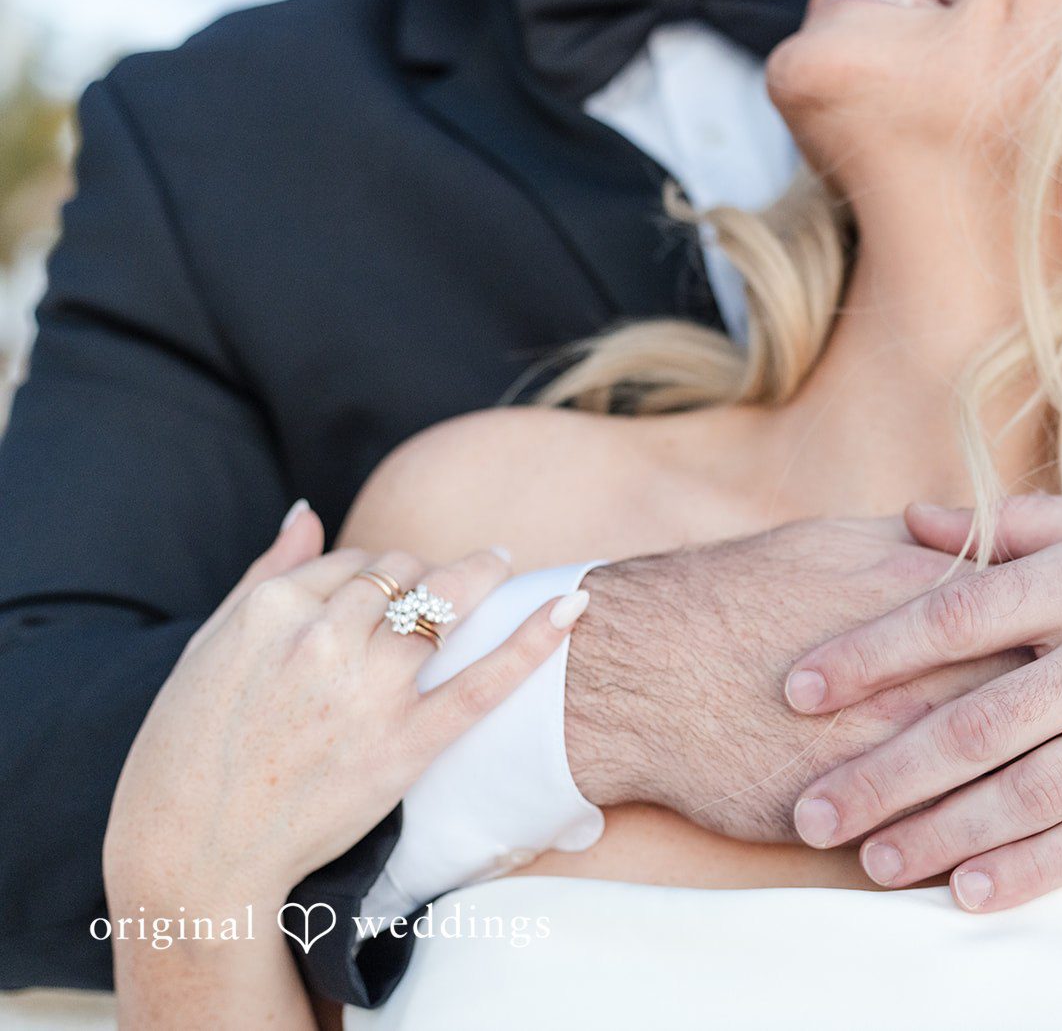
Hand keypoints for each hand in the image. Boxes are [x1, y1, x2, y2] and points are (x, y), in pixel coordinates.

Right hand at [103, 506, 582, 906]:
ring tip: (501, 568)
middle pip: (403, 576)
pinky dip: (533, 642)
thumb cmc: (189, 749)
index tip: (394, 587)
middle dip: (428, 573)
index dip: (382, 573)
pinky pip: (483, 682)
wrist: (193, 850)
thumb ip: (266, 570)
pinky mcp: (404, 744)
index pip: (355, 563)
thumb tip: (308, 511)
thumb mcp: (207, 646)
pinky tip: (572, 608)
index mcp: (272, 609)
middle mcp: (324, 638)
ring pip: (444, 606)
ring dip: (479, 579)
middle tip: (452, 578)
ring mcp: (368, 691)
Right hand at [562, 518, 1028, 840]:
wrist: (642, 667)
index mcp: (928, 598)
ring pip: (1004, 780)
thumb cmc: (738, 592)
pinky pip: (940, 831)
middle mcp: (926, 671)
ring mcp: (894, 744)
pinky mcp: (860, 804)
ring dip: (1045, 792)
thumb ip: (919, 546)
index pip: (1046, 622)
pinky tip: (999, 848)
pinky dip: (978, 842)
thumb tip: (975, 544)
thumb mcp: (835, 543)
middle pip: (1046, 704)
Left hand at [779, 490, 1061, 910]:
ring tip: (872, 863)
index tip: (796, 690)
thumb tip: (911, 519)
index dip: (870, 654)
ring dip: (946, 830)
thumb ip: (1014, 525)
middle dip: (885, 772)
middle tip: (810, 814)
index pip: (952, 617)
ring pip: (1034, 787)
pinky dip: (1039, 866)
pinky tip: (970, 891)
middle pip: (977, 719)